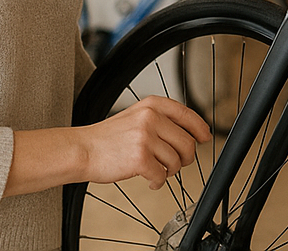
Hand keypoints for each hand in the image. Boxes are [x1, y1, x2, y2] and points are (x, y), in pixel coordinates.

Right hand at [73, 96, 210, 188]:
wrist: (82, 150)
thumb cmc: (108, 138)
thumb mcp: (136, 116)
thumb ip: (161, 120)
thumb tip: (192, 132)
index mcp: (152, 105)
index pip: (187, 114)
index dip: (199, 128)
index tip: (205, 137)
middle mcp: (151, 118)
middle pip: (187, 142)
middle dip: (185, 158)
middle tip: (175, 164)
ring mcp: (146, 137)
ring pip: (176, 161)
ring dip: (170, 171)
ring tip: (157, 171)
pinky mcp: (140, 158)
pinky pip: (162, 176)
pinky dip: (158, 182)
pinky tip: (149, 180)